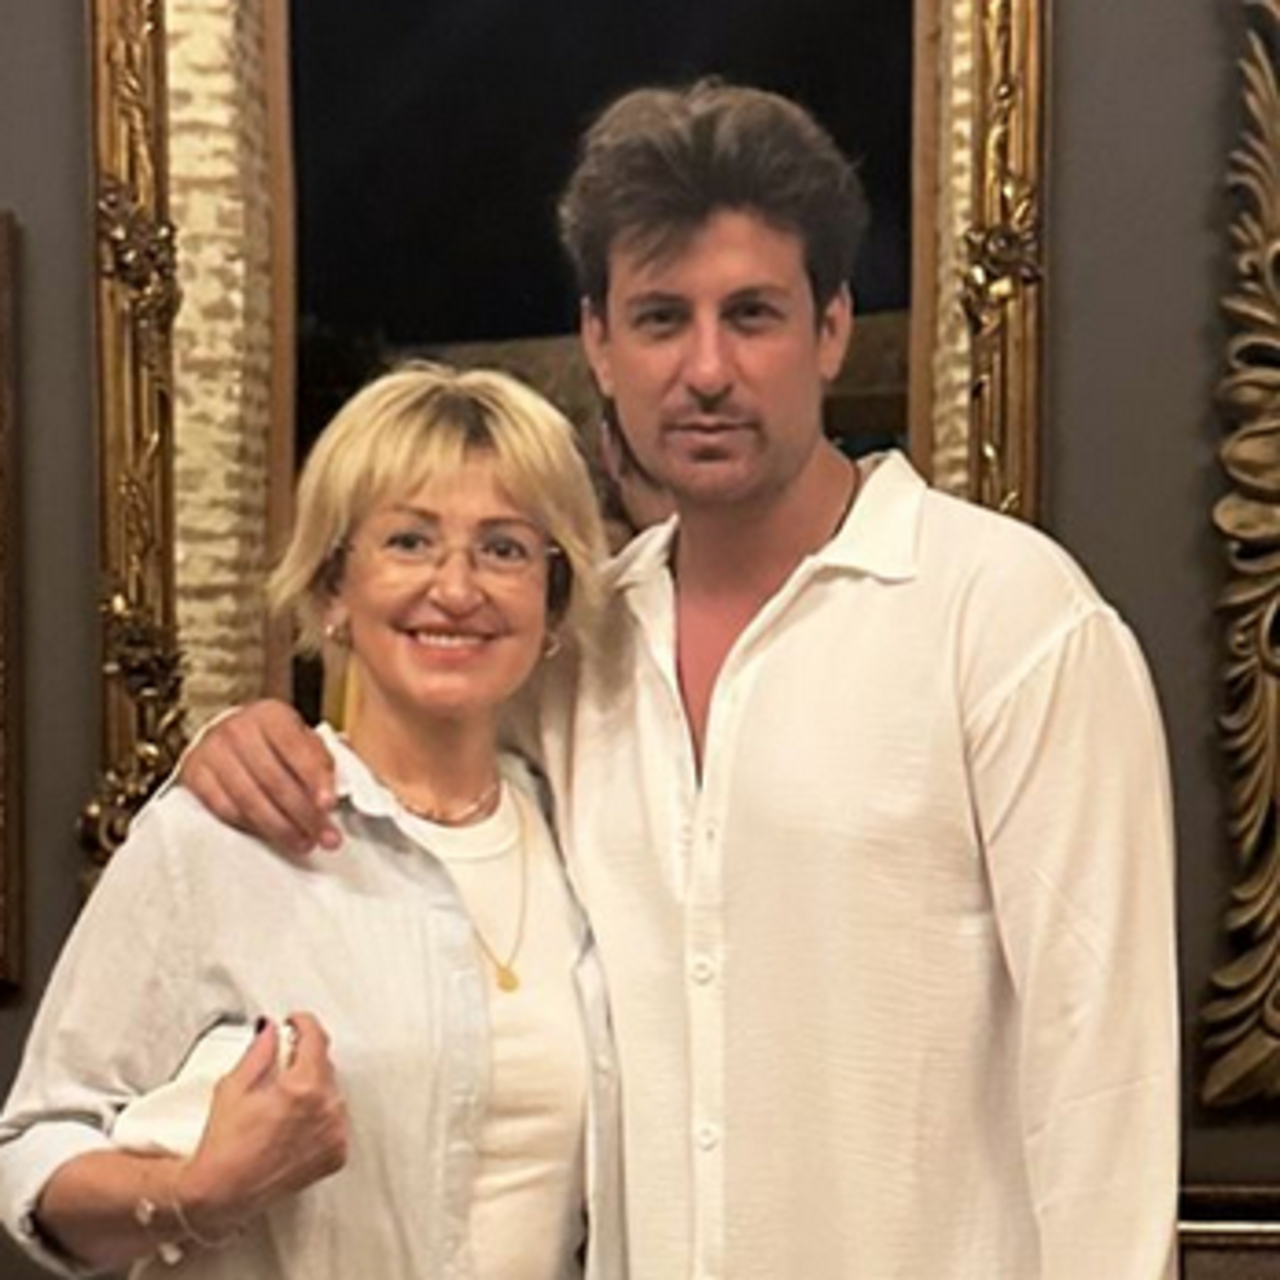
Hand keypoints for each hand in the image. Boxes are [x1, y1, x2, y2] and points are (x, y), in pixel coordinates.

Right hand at [179, 700, 339, 854]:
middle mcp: (239, 729)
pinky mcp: (194, 774)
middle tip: (326, 836)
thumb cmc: (272, 740)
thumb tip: (338, 788)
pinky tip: (271, 835)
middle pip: (274, 780)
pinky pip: (225, 809)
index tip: (329, 805)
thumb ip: (320, 758)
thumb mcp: (301, 737)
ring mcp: (213, 751)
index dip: (315, 778)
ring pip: (249, 799)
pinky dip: (251, 826)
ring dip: (280, 827)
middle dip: (304, 814)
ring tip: (303, 843)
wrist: (226, 732)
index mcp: (271, 715)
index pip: (296, 748)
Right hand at [179, 1015, 347, 1236]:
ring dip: (314, 1088)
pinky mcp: (336, 1154)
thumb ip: (260, 1050)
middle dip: (305, 1059)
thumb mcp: (234, 1085)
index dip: (304, 1023)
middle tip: (281, 1065)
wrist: (223, 1193)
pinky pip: (335, 1120)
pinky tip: (295, 1122)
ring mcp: (334, 1133)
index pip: (317, 1038)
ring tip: (283, 1101)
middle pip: (325, 1065)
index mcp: (303, 1087)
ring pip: (332, 1092)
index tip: (296, 1022)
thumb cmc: (223, 1146)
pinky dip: (320, 1115)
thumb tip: (272, 1030)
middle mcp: (326, 1109)